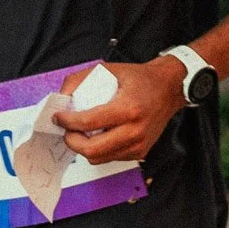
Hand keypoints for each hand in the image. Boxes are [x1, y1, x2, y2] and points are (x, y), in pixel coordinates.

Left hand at [54, 57, 185, 164]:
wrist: (169, 89)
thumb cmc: (142, 79)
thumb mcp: (110, 69)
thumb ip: (81, 79)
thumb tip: (62, 96)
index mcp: (128, 108)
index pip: (88, 122)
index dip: (67, 122)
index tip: (59, 117)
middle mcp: (135, 130)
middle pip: (92, 149)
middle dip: (72, 141)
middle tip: (66, 131)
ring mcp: (138, 144)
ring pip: (99, 158)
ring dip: (83, 148)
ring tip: (80, 134)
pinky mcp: (139, 151)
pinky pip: (110, 158)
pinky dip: (99, 150)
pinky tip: (97, 136)